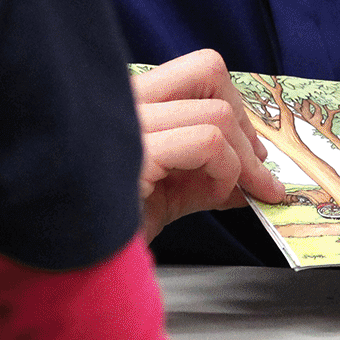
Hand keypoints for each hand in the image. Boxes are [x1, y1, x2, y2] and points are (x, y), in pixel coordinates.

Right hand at [133, 49, 286, 239]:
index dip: (233, 105)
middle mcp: (123, 101)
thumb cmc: (116, 230)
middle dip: (244, 123)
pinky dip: (227, 172)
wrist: (80, 271)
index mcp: (129, 102)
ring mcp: (126, 123)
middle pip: (208, 69)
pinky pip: (208, 143)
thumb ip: (212, 177)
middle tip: (255, 171)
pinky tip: (214, 197)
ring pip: (216, 112)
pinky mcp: (135, 154)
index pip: (197, 69)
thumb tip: (259, 176)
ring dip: (242, 160)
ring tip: (233, 194)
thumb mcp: (173, 193)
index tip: (250, 151)